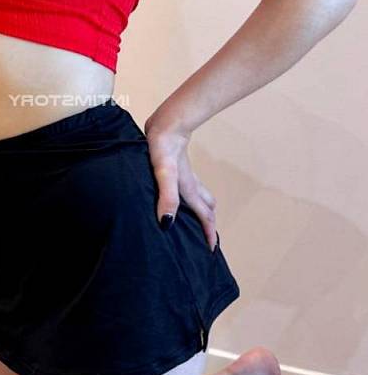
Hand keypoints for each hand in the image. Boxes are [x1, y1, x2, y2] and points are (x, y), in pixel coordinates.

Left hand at [144, 119, 217, 250]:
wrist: (167, 124)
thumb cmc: (163, 147)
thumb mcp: (163, 174)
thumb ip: (167, 197)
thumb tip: (168, 223)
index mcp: (189, 190)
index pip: (204, 216)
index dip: (208, 234)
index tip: (211, 250)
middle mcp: (191, 184)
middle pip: (207, 208)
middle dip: (209, 225)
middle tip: (207, 239)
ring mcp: (186, 175)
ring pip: (201, 197)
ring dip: (203, 211)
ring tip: (199, 222)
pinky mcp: (178, 168)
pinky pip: (191, 188)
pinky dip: (192, 199)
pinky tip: (179, 198)